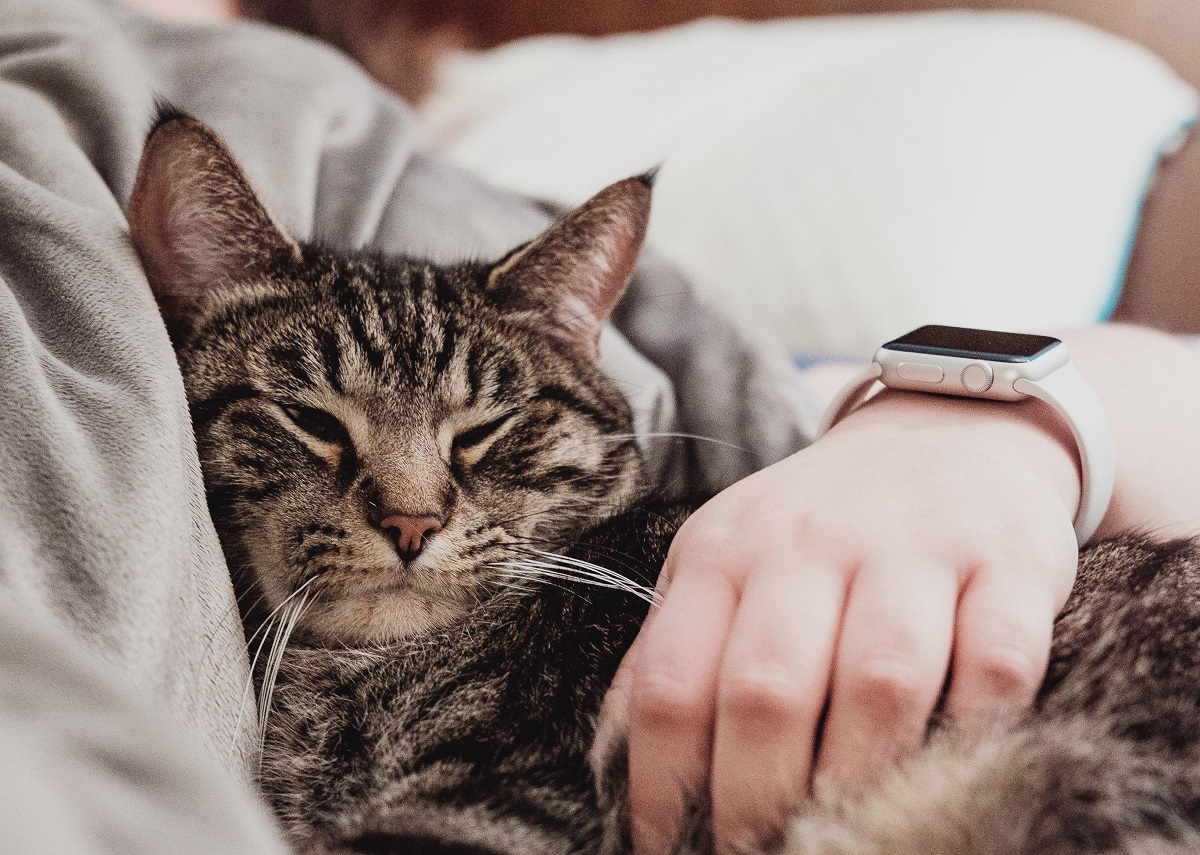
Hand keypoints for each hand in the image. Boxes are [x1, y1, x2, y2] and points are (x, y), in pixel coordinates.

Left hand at [595, 389, 1080, 854]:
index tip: (667, 845)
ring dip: (860, 781)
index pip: (671, 681)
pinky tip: (953, 766)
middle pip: (767, 690)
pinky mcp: (1006, 562)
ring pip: (879, 682)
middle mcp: (808, 543)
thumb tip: (616, 758)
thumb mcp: (725, 560)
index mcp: (723, 552)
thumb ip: (674, 648)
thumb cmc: (819, 523)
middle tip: (756, 853)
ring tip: (845, 834)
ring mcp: (911, 548)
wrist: (946, 428)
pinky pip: (995, 663)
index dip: (660, 783)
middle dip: (755, 798)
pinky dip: (976, 730)